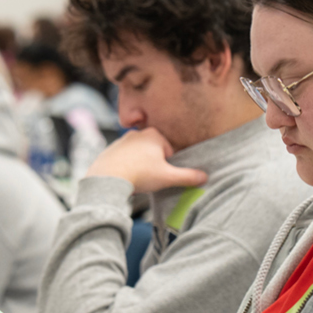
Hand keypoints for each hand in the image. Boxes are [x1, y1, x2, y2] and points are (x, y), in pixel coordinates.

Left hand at [85, 127, 206, 193]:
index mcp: (153, 135)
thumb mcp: (167, 177)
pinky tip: (125, 177)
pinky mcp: (110, 149)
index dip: (168, 165)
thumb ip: (187, 176)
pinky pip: (124, 159)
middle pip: (153, 152)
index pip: (168, 150)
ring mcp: (122, 140)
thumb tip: (204, 177)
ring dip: (140, 166)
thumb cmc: (139, 174)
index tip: (161, 174)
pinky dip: (126, 167)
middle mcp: (137, 133)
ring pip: (138, 155)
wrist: (108, 177)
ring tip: (137, 179)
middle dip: (154, 164)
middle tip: (150, 178)